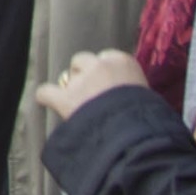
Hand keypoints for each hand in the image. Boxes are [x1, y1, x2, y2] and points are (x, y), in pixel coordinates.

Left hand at [35, 48, 150, 121]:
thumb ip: (131, 87)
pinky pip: (46, 92)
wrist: (138, 136)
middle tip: (92, 94)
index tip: (107, 86)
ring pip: (66, 75)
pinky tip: (46, 101)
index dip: (104, 73)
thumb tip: (124, 93)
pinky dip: (46, 97)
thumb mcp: (147, 96)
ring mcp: (82, 81)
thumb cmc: (149, 120)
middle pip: (83, 61)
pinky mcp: (66, 99)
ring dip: (70, 86)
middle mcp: (101, 65)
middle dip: (84, 74)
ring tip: (77, 104)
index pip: (106, 58)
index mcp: (123, 61)